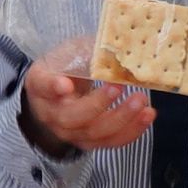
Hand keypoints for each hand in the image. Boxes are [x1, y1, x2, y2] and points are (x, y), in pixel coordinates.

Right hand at [19, 41, 161, 156]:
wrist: (58, 97)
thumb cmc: (65, 70)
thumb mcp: (71, 53)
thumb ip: (89, 51)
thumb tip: (122, 45)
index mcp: (40, 86)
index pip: (43, 85)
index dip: (53, 86)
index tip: (65, 84)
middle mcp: (51, 114)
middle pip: (71, 117)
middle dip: (98, 104)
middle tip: (119, 87)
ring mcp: (70, 132)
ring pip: (94, 133)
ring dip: (121, 118)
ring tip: (141, 101)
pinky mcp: (89, 142)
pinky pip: (110, 142)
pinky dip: (131, 130)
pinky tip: (147, 115)